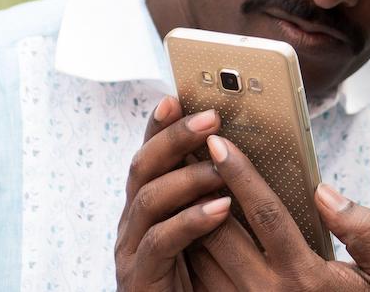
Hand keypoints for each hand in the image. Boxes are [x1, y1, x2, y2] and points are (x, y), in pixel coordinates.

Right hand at [116, 97, 231, 290]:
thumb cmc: (203, 284)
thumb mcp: (206, 234)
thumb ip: (210, 198)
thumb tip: (238, 155)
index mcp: (147, 208)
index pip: (149, 156)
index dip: (159, 126)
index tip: (176, 97)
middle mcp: (132, 224)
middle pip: (143, 167)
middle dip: (175, 139)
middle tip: (211, 118)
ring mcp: (131, 250)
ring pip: (148, 199)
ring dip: (187, 178)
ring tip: (222, 168)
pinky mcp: (139, 278)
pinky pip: (161, 241)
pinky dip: (190, 221)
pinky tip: (220, 209)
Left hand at [194, 135, 369, 290]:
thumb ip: (365, 231)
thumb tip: (323, 193)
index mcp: (304, 276)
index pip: (266, 214)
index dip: (240, 175)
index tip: (219, 143)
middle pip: (219, 229)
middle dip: (201, 185)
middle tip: (189, 147)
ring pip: (201, 251)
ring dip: (190, 211)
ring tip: (184, 173)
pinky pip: (198, 272)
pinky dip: (191, 239)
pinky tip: (189, 213)